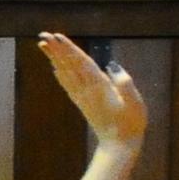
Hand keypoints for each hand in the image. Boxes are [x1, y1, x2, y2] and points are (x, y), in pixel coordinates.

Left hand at [38, 33, 148, 150]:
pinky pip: (69, 85)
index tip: (58, 37)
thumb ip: (124, 84)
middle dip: (57, 49)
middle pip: (70, 65)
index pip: (82, 62)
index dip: (69, 49)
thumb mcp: (135, 102)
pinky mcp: (82, 103)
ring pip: (66, 73)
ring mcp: (82, 97)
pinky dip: (60, 75)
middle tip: (43, 34)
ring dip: (55, 58)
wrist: (119, 145)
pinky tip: (54, 68)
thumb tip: (112, 65)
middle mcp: (87, 90)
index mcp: (99, 86)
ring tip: (43, 45)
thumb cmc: (131, 122)